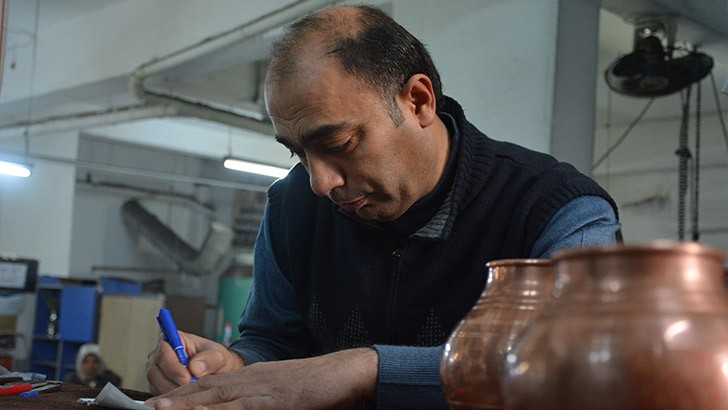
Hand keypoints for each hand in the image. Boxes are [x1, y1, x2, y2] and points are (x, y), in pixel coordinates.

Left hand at [145, 347, 378, 409]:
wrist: (342, 372)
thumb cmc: (315, 384)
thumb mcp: (280, 390)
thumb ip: (259, 398)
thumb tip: (242, 406)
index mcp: (251, 377)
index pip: (210, 384)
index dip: (183, 394)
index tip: (161, 403)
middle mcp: (251, 380)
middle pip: (207, 389)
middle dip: (176, 399)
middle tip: (148, 406)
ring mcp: (262, 390)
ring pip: (218, 397)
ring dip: (189, 404)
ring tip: (162, 409)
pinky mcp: (276, 400)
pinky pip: (244, 408)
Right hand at [146, 331, 243, 394]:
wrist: (217, 374)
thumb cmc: (216, 361)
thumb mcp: (219, 356)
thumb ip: (210, 359)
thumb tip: (194, 367)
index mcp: (173, 339)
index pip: (164, 352)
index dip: (173, 367)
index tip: (186, 378)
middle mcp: (160, 355)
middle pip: (154, 371)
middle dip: (172, 383)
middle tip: (190, 389)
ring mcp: (157, 372)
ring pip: (155, 385)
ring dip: (172, 392)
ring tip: (190, 393)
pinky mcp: (157, 386)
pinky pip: (158, 395)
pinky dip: (171, 399)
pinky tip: (184, 399)